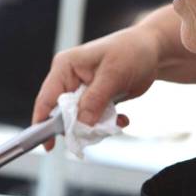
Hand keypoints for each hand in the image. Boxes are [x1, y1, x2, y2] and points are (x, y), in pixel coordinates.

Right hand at [32, 26, 160, 148]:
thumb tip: (81, 124)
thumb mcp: (113, 74)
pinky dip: (107, 124)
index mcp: (65, 67)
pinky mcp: (95, 100)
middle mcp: (70, 79)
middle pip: (62, 114)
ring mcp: (82, 91)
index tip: (48, 145)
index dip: (43, 122)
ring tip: (117, 120)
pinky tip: (123, 118)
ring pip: (79, 121)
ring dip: (97, 126)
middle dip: (80, 126)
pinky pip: (94, 120)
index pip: (47, 98)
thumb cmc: (131, 51)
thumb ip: (95, 99)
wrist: (152, 50)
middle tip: (99, 131)